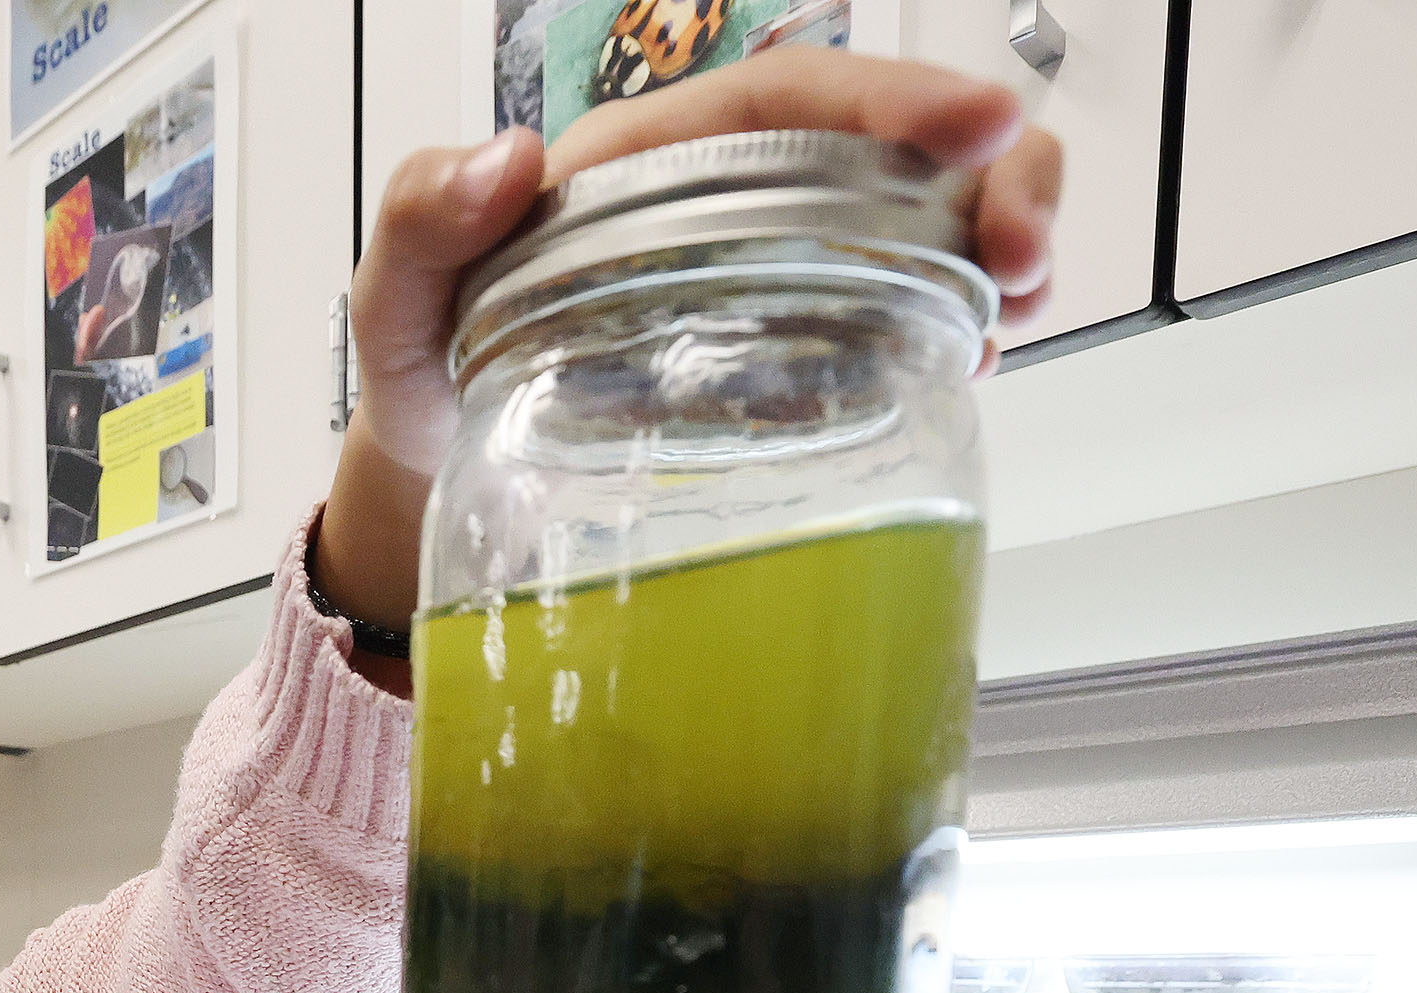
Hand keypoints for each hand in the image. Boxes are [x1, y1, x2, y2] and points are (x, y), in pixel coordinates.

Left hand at [314, 49, 1066, 686]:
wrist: (439, 470)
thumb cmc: (426, 364)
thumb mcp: (393, 297)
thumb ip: (419, 222)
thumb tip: (503, 161)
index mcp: (648, 165)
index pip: (793, 99)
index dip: (898, 98)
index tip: (980, 122)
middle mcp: (727, 203)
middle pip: (894, 150)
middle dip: (991, 179)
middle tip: (1024, 254)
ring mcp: (773, 274)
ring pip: (921, 221)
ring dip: (997, 248)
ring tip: (1021, 305)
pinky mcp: (794, 348)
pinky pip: (900, 310)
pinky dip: (959, 322)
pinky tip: (978, 357)